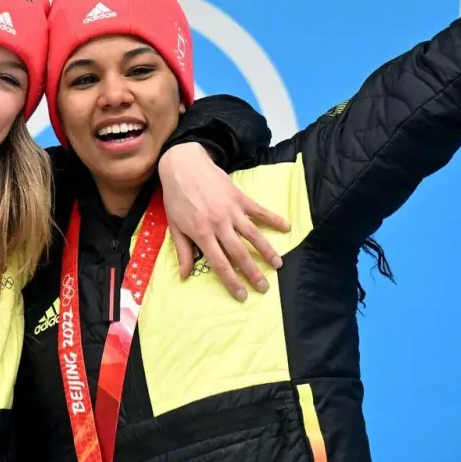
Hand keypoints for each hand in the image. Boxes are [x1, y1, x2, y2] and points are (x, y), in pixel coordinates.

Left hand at [157, 143, 291, 301]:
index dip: (231, 282)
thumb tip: (184, 276)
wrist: (183, 165)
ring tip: (278, 265)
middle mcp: (219, 224)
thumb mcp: (174, 226)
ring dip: (267, 251)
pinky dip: (274, 219)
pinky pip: (260, 211)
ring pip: (253, 235)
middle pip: (239, 253)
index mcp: (201, 233)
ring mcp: (231, 210)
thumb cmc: (176, 197)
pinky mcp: (240, 197)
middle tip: (265, 287)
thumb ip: (183, 251)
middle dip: (253, 272)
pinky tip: (286, 228)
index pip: (220, 264)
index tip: (242, 295)